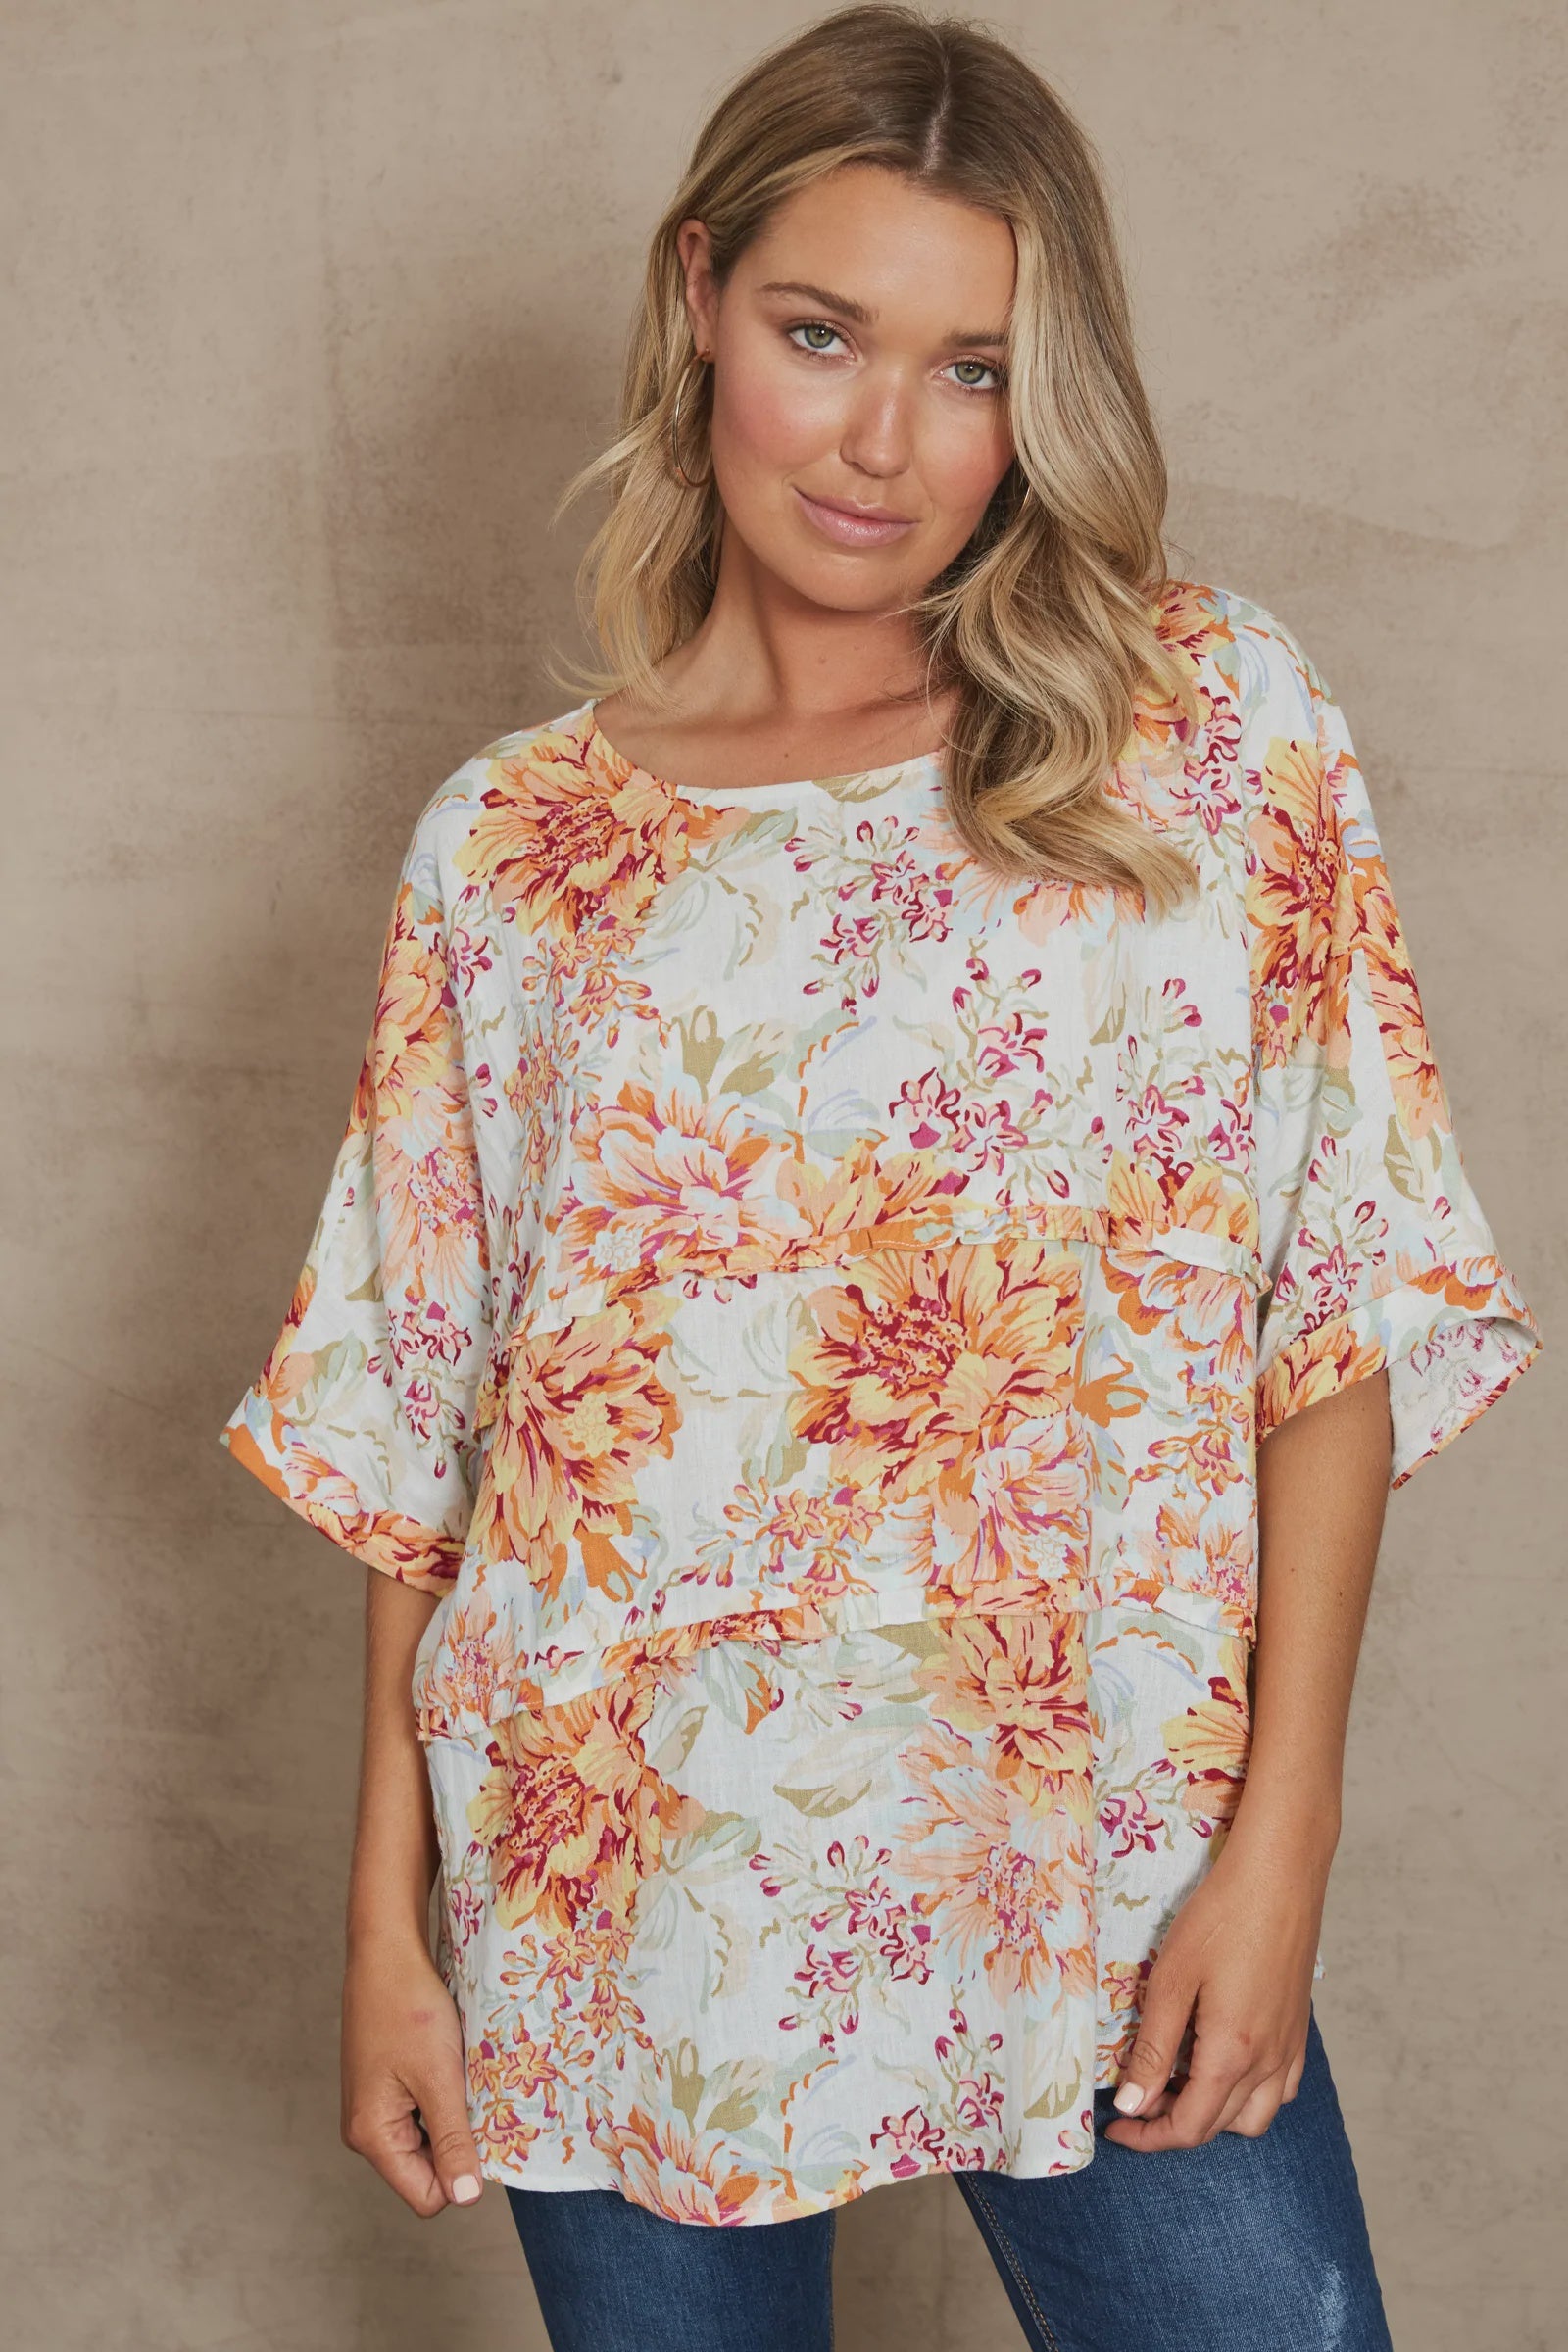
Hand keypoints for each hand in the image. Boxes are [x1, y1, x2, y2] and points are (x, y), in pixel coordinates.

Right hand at [341, 1934, 483, 2213]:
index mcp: (372, 2137)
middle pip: (426, 2170)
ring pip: (426, 2140)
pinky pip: (419, 2113)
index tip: (480, 2125)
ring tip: (457, 2073)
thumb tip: (466, 2199)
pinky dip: (439, 2096)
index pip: (427, 2195)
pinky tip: (446, 2063)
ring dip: (450, 2115)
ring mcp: (372, 2109)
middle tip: (471, 2093)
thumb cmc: (409, 2009)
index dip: (461, 2171)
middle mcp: (365, 2131)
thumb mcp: (439, 2077)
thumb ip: (453, 2140)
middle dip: (456, 2140)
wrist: (386, 1951)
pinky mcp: (382, 2088)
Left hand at [1101, 1813, 1328, 2152]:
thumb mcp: (1172, 1980)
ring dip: (1214, 2114)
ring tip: (1177, 2080)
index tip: (1114, 2126)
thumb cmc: (1221, 1917)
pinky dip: (1249, 2094)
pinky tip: (1222, 2061)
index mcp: (1232, 2056)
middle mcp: (1269, 2064)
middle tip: (1136, 2095)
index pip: (1188, 2128)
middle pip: (1219, 2126)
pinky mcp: (1300, 2029)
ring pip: (1255, 2115)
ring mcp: (1291, 2048)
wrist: (1281, 1873)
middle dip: (1172, 2125)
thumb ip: (1153, 2048)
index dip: (1147, 2137)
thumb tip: (1133, 2105)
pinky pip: (1279, 2089)